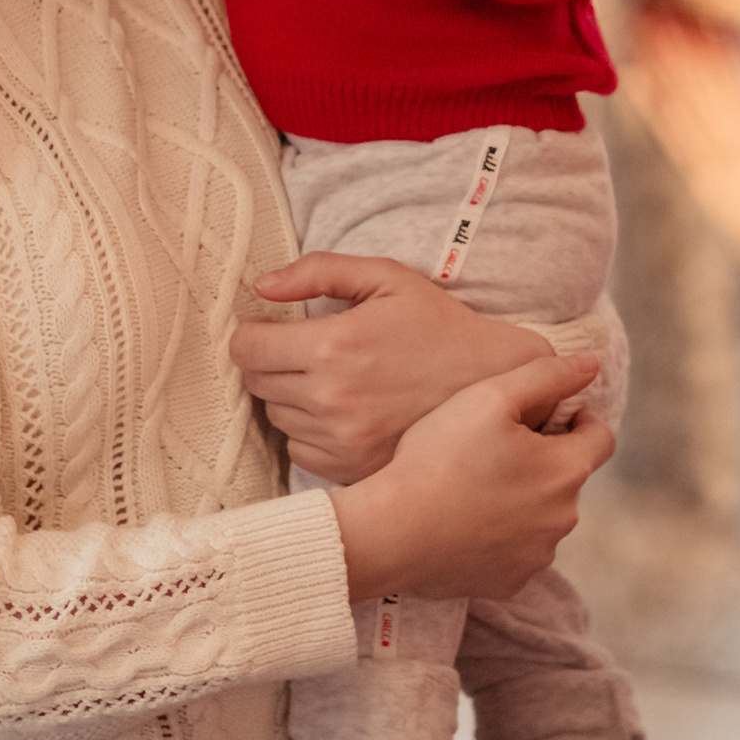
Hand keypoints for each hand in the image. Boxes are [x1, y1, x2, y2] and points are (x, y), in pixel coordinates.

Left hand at [235, 251, 554, 482]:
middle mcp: (331, 399)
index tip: (268, 330)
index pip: (246, 349)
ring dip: (289, 398)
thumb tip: (261, 286)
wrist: (492, 382)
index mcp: (333, 346)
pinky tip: (341, 412)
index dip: (251, 334)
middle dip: (269, 363)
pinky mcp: (353, 468)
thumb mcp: (387, 278)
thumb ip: (319, 271)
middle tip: (303, 351)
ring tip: (329, 380)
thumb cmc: (438, 324)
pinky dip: (309, 432)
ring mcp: (342, 440)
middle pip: (256, 384)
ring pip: (276, 418)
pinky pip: (299, 451)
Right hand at [333, 351, 609, 603]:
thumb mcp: (491, 396)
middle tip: (493, 448)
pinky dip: (500, 537)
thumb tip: (592, 364)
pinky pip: (516, 552)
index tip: (542, 417)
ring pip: (542, 516)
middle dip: (542, 460)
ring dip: (523, 500)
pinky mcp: (510, 583)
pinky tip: (464, 521)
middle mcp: (563, 518)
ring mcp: (538, 556)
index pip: (601, 438)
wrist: (391, 531)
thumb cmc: (439, 457)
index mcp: (567, 470)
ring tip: (474, 485)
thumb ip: (547, 374)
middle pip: (567, 478)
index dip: (576, 419)